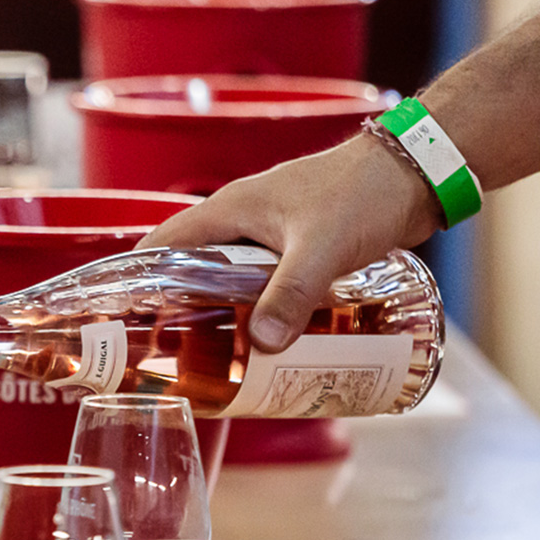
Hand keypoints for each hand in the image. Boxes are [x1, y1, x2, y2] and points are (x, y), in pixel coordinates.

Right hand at [139, 134, 439, 352]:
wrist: (415, 173)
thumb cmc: (362, 193)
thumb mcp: (322, 247)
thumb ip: (291, 293)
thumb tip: (261, 344)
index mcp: (228, 211)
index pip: (160, 246)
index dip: (135, 282)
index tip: (124, 325)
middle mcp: (241, 223)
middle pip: (192, 272)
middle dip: (182, 314)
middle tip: (177, 362)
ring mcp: (271, 237)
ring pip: (232, 284)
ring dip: (227, 318)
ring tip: (221, 366)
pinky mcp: (300, 251)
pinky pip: (267, 288)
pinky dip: (262, 315)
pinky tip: (272, 347)